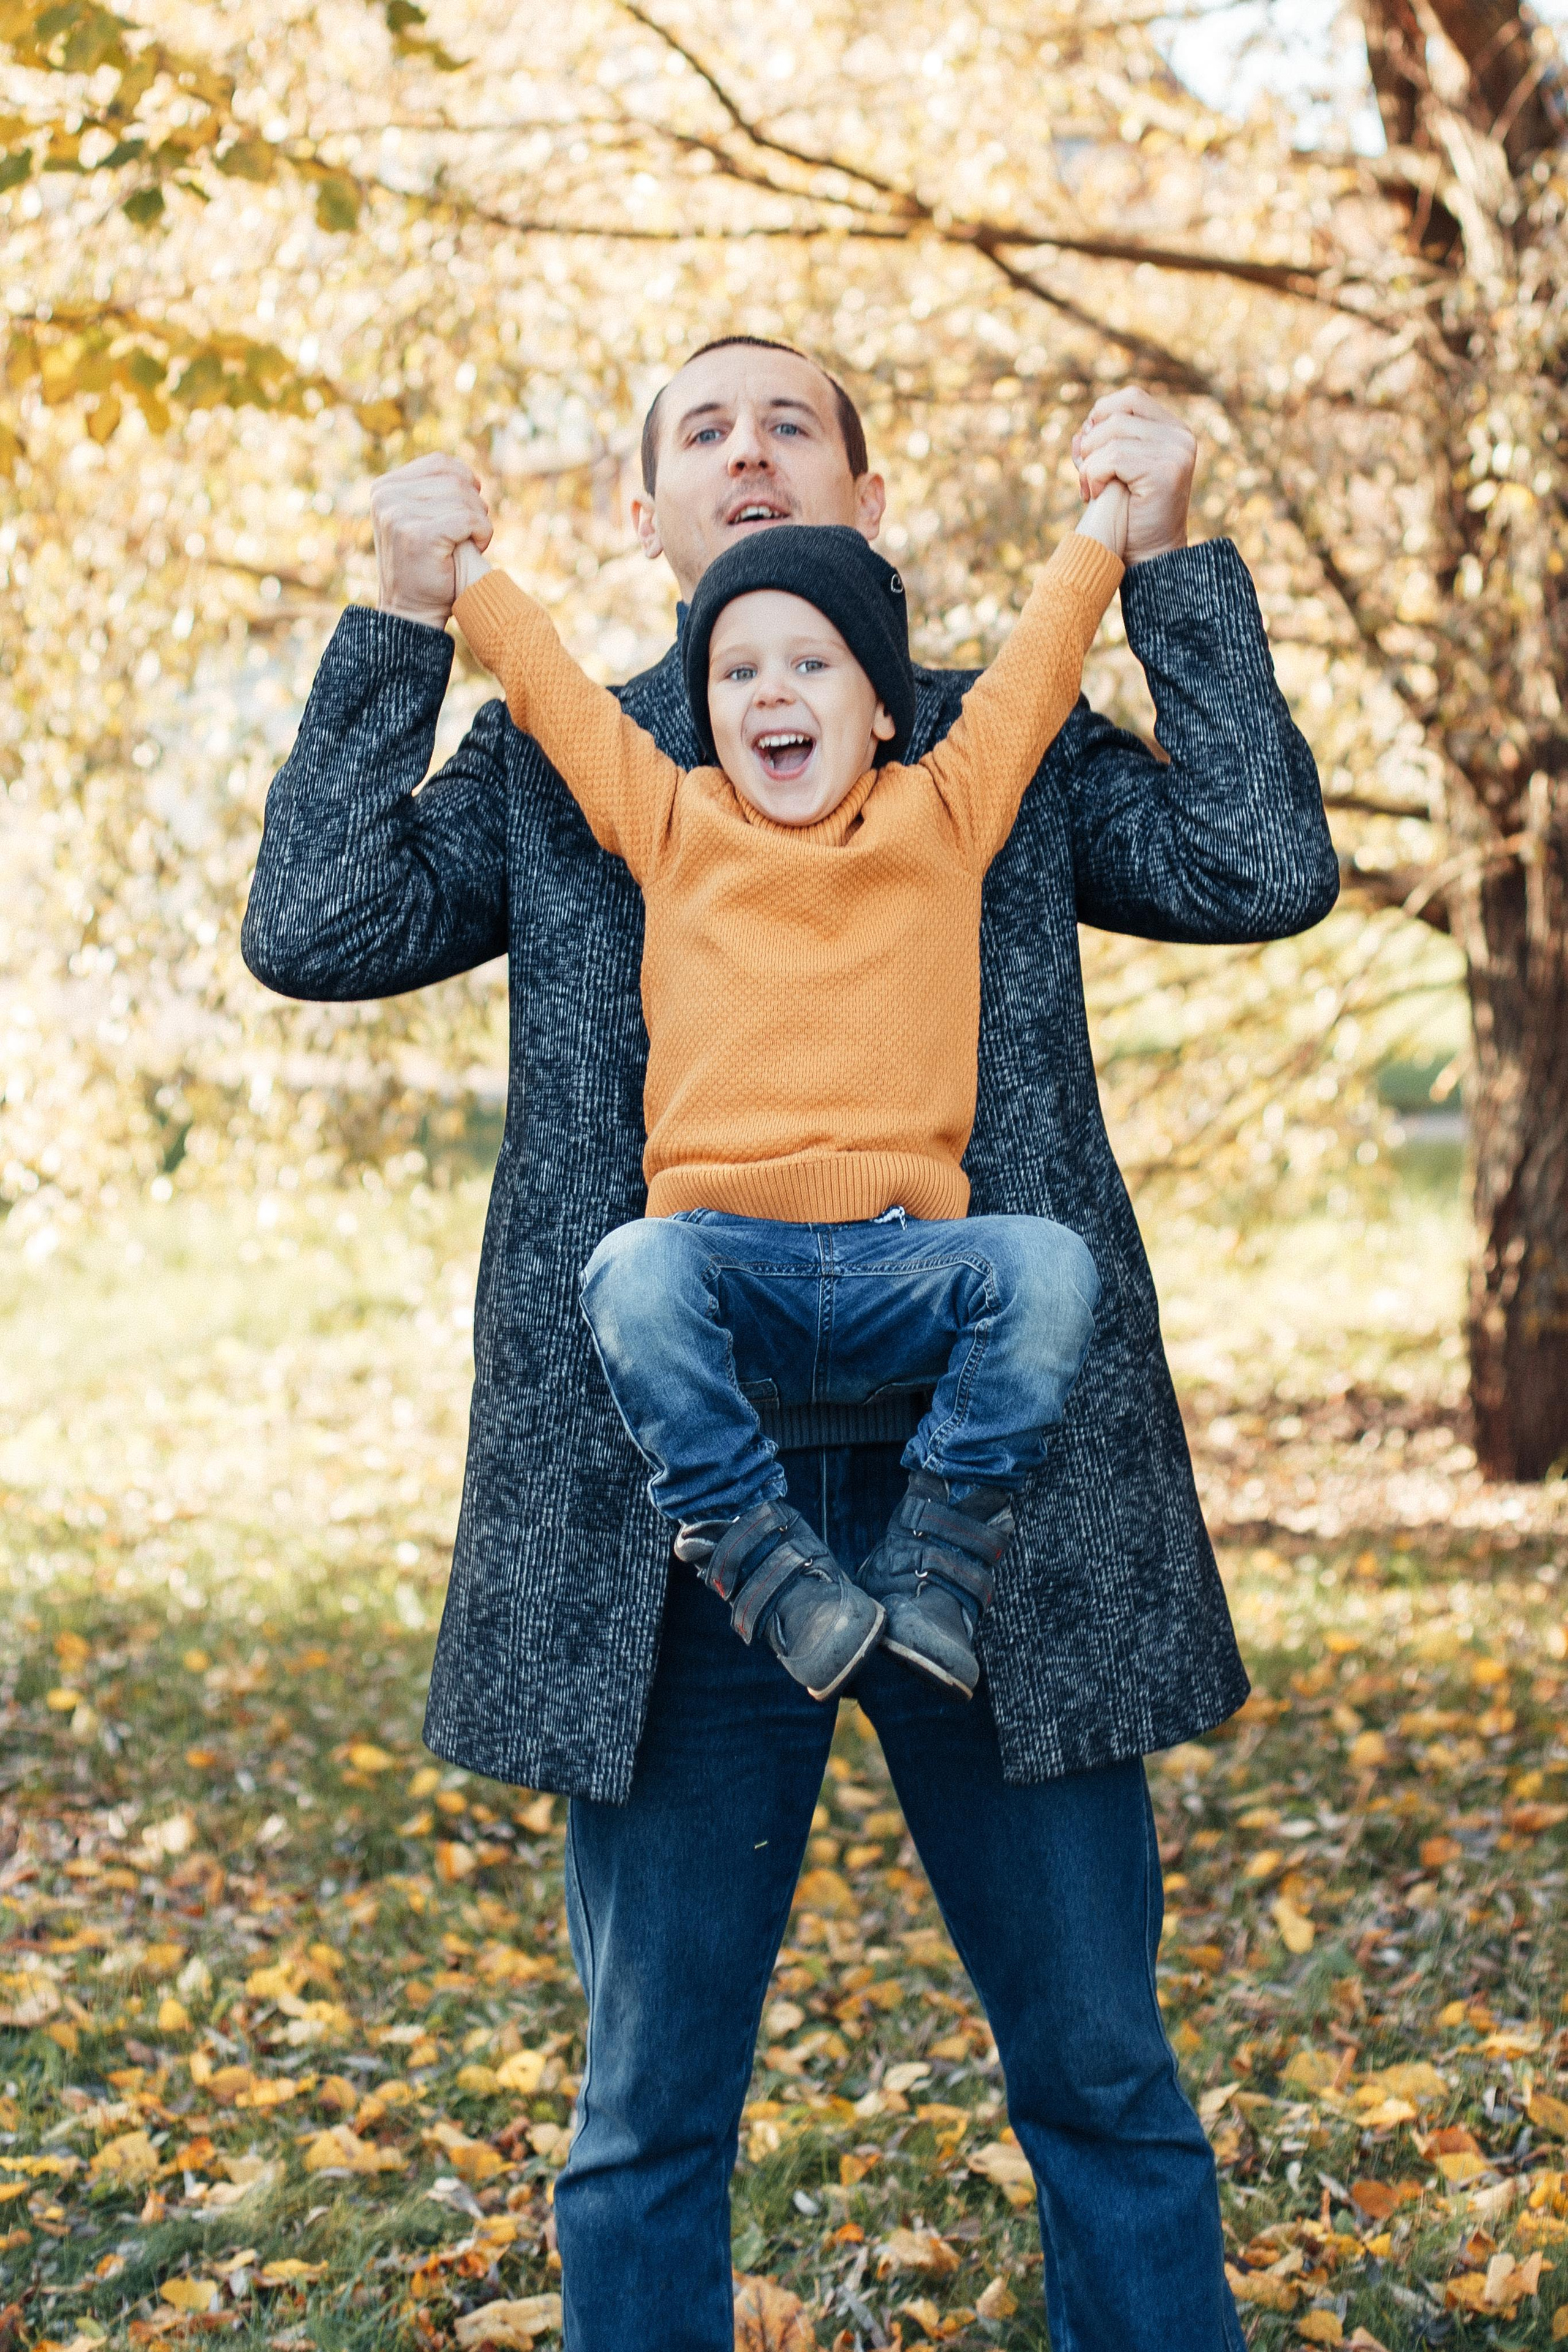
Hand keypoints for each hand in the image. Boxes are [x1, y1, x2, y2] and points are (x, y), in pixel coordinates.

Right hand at [371, 453, 492, 629]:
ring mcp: (398, 514)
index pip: (440, 463)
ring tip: (470, 544)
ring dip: (479, 521)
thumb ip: (434, 493)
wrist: (412, 614)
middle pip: (455, 479)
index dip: (465, 482)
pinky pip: (468, 518)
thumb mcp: (422, 521)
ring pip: (464, 497)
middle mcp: (385, 496)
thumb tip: (468, 474)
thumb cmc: (426, 570)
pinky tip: (476, 548)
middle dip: (474, 505)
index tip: (467, 512)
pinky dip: (482, 533)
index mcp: (384, 488)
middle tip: (471, 534)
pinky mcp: (417, 534)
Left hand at [1071, 388, 1194, 566]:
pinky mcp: (1166, 471)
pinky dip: (1094, 475)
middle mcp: (1180, 437)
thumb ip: (1100, 445)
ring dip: (1089, 464)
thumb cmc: (1128, 517)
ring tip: (1090, 492)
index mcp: (1172, 430)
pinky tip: (1095, 496)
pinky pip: (1113, 457)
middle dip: (1091, 443)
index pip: (1130, 399)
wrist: (1149, 558)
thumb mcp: (1112, 472)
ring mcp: (1177, 452)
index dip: (1101, 415)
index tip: (1090, 451)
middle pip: (1118, 413)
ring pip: (1112, 436)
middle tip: (1086, 477)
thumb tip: (1080, 432)